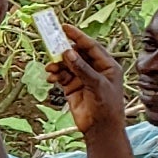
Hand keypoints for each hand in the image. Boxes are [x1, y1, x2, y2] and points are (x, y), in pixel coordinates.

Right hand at [43, 24, 127, 138]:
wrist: (101, 129)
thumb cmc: (107, 106)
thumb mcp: (97, 85)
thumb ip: (82, 68)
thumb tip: (68, 52)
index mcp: (107, 65)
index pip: (91, 46)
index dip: (78, 36)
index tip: (65, 28)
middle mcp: (95, 69)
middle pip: (77, 53)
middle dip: (64, 51)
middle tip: (51, 45)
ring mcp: (82, 78)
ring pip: (66, 64)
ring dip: (57, 64)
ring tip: (50, 68)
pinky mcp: (72, 87)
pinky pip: (61, 75)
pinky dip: (54, 74)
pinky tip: (50, 77)